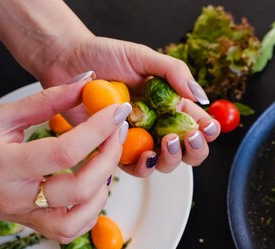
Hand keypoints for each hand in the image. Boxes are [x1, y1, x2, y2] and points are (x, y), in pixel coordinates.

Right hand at [0, 74, 129, 242]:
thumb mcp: (2, 116)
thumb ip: (46, 100)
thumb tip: (87, 82)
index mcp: (1, 164)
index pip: (63, 152)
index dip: (97, 130)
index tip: (117, 112)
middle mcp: (13, 197)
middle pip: (78, 189)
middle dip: (108, 159)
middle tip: (117, 134)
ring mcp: (23, 216)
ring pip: (77, 219)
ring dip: (102, 190)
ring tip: (105, 162)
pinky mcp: (31, 225)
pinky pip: (69, 230)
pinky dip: (90, 211)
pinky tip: (94, 187)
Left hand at [39, 36, 220, 174]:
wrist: (67, 61)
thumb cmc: (104, 55)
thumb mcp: (143, 57)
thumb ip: (175, 73)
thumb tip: (203, 97)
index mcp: (171, 106)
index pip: (199, 124)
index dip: (208, 131)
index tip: (207, 127)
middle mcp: (158, 126)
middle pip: (189, 151)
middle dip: (195, 150)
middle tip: (189, 137)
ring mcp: (139, 141)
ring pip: (166, 163)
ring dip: (172, 158)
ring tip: (168, 142)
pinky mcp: (116, 152)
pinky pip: (136, 168)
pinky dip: (143, 165)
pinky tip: (144, 154)